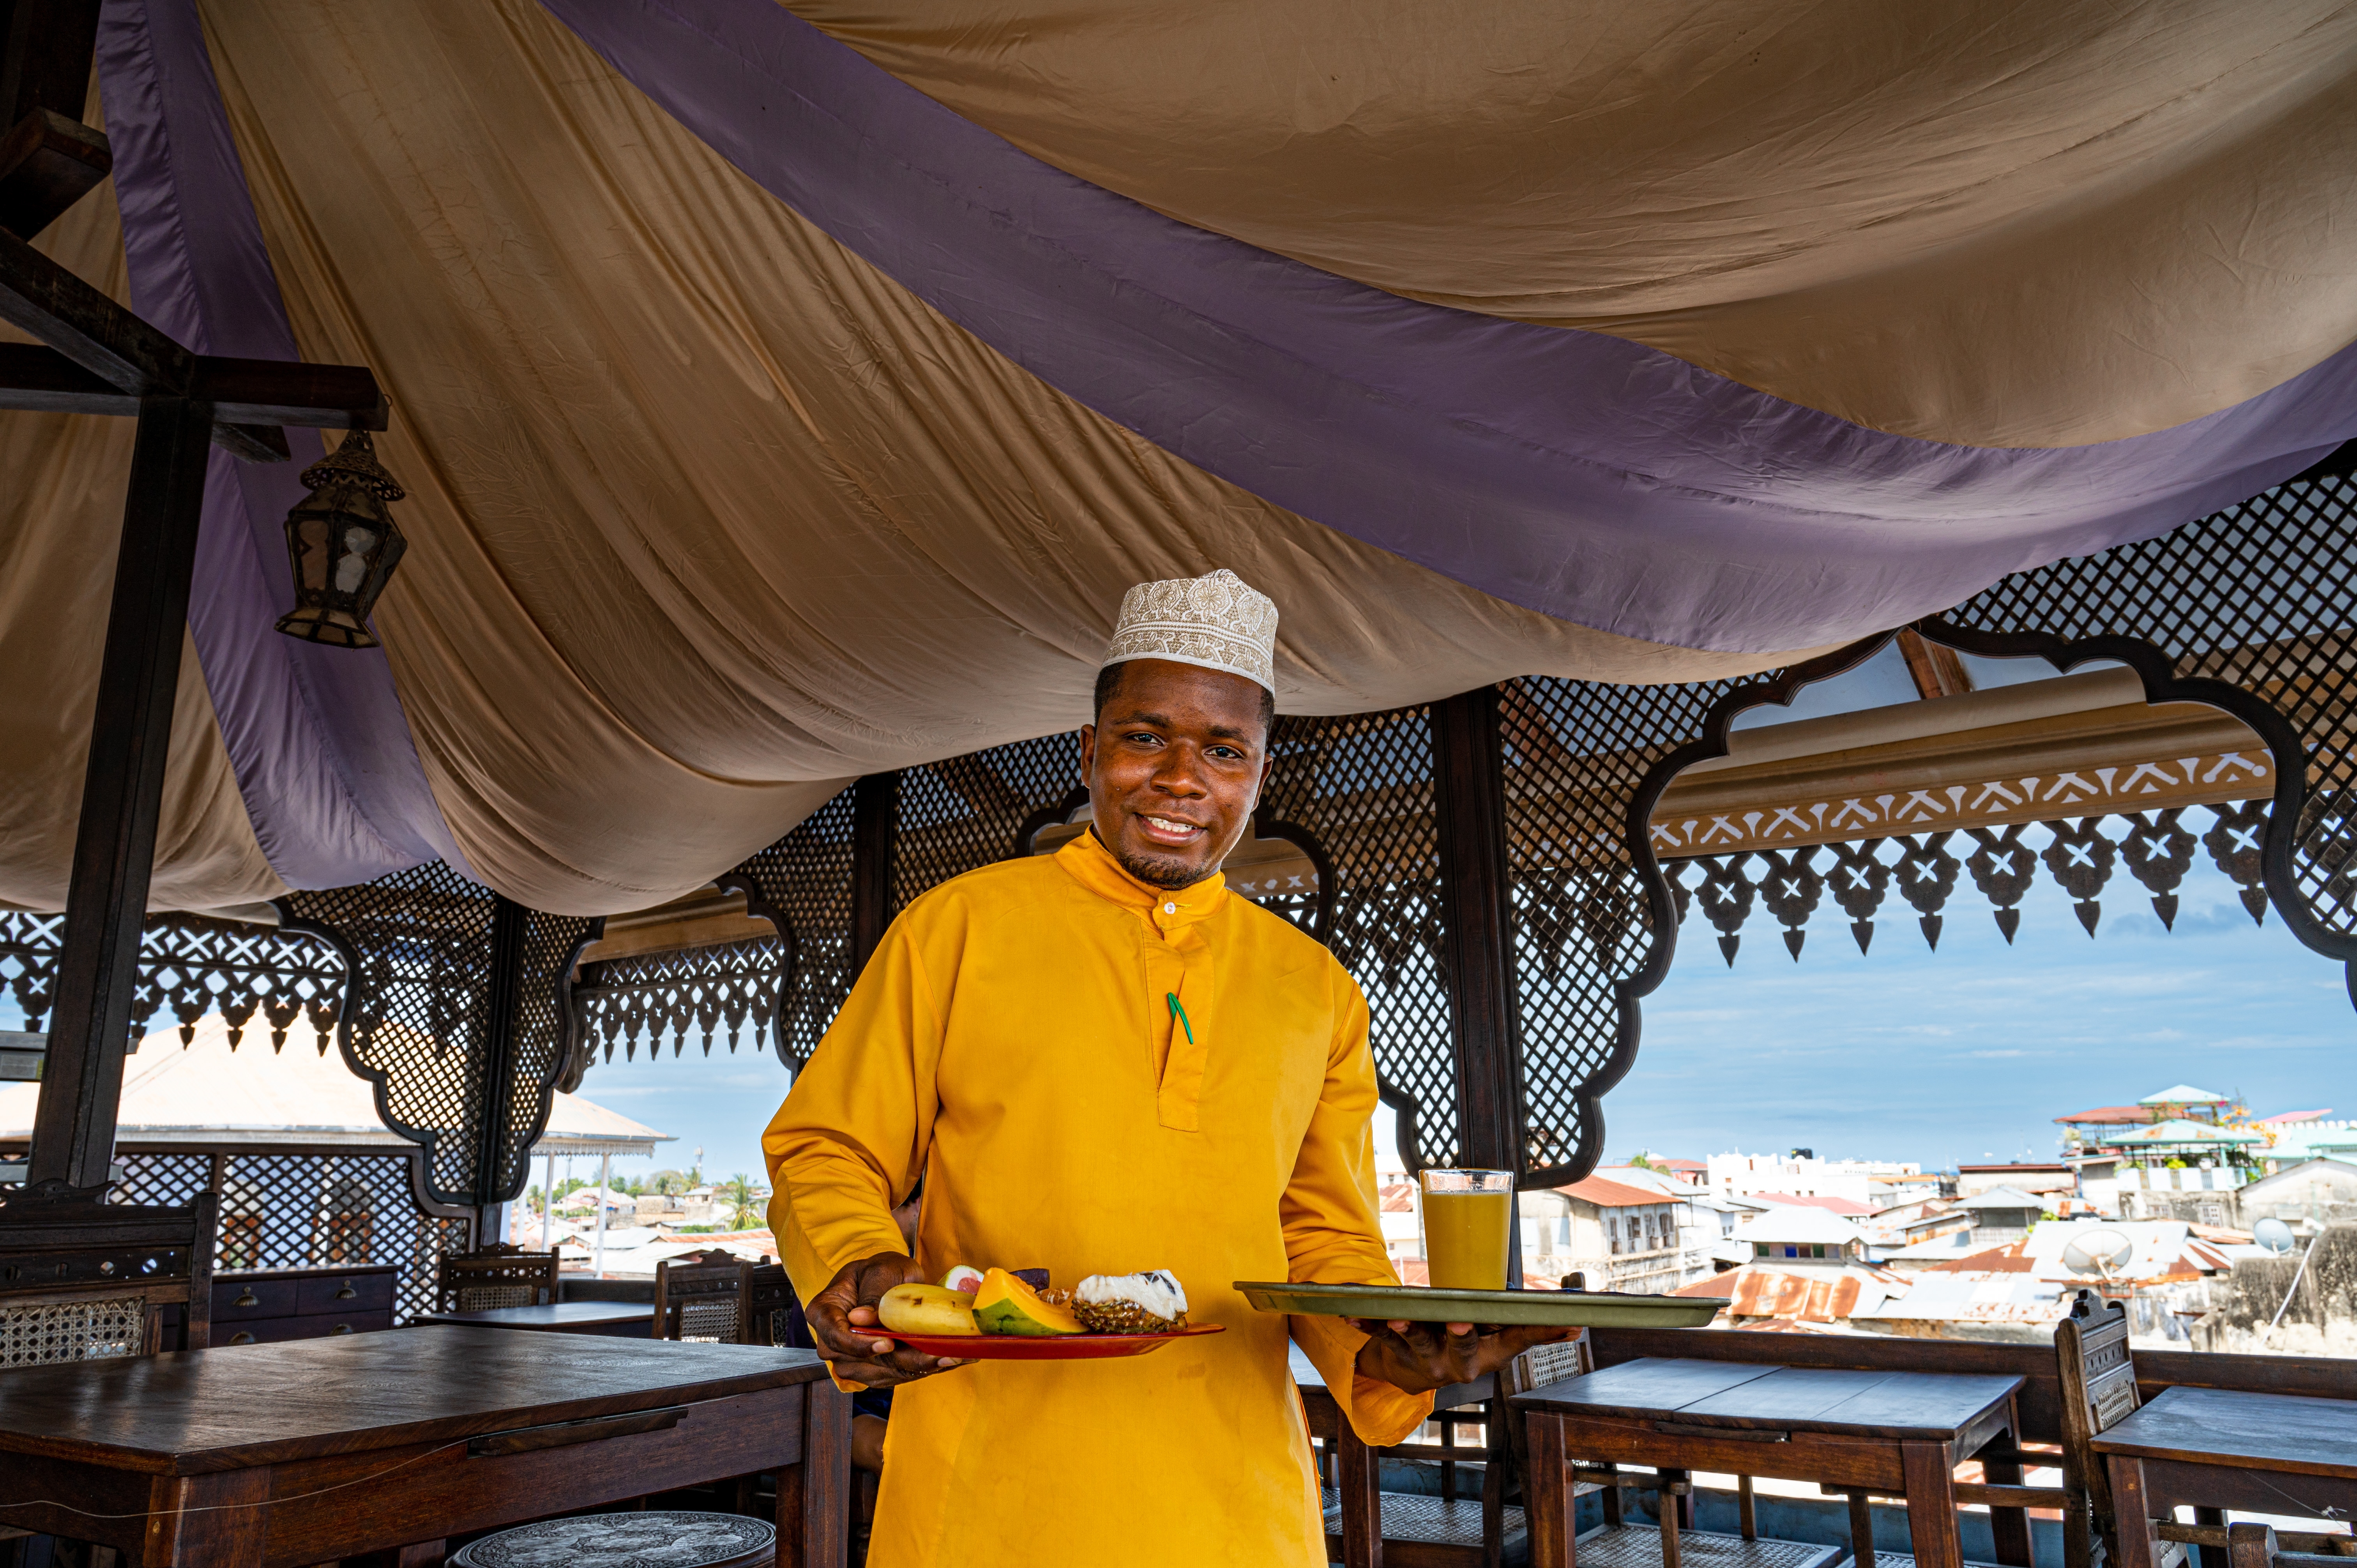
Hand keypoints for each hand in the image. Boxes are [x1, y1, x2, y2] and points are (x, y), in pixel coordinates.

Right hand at [803, 1250, 973, 1388]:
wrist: (888, 1281)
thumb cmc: (881, 1271)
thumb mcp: (881, 1271)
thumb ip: (874, 1292)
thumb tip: (862, 1318)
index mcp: (823, 1312)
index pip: (836, 1336)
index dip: (860, 1345)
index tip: (888, 1344)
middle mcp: (831, 1342)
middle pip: (860, 1362)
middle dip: (901, 1361)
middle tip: (938, 1355)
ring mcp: (850, 1360)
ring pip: (881, 1374)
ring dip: (917, 1368)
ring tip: (950, 1357)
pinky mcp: (872, 1370)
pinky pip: (894, 1376)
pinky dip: (921, 1370)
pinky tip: (946, 1360)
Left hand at [1347, 1318, 1574, 1394]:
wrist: (1414, 1373)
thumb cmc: (1465, 1343)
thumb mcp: (1499, 1340)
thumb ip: (1530, 1329)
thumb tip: (1577, 1324)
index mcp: (1487, 1355)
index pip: (1518, 1342)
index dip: (1538, 1335)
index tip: (1563, 1323)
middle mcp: (1457, 1364)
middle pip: (1462, 1347)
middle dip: (1461, 1335)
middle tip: (1461, 1323)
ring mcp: (1425, 1361)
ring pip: (1418, 1342)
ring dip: (1408, 1329)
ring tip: (1399, 1318)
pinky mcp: (1395, 1351)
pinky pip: (1379, 1336)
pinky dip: (1366, 1324)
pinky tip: (1351, 1313)